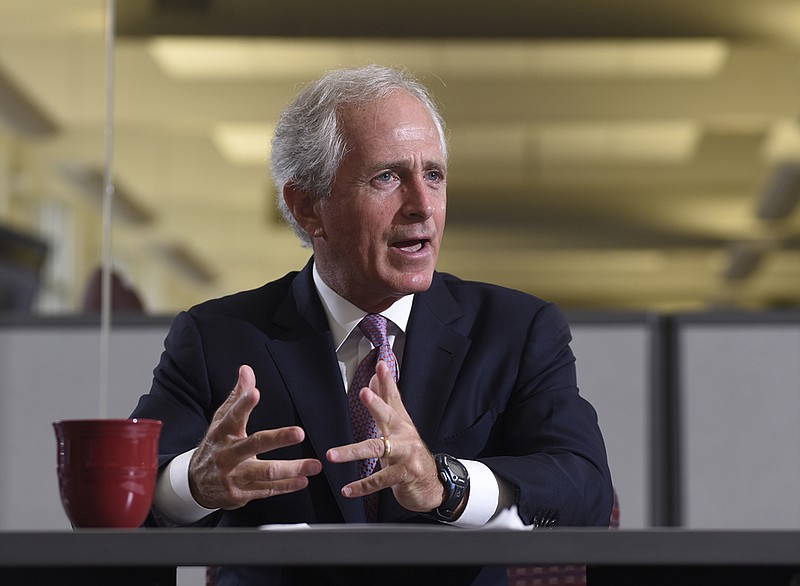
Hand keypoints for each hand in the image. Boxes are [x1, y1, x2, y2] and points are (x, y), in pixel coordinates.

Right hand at [188, 364, 322, 509]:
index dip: (243, 404)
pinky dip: (287, 486)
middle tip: (299, 432)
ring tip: (314, 464)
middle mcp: (228, 455)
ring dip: (292, 469)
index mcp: (222, 433)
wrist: (195, 484)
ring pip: (266, 472)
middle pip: (254, 445)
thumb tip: (247, 370)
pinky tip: (303, 480)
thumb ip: (237, 396)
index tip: (255, 393)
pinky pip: (267, 489)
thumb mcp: (221, 421)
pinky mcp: (241, 494)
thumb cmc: (215, 446)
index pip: (233, 415)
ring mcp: (234, 476)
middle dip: (278, 438)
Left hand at [326, 361, 444, 512]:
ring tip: (333, 454)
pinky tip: (347, 489)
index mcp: (400, 424)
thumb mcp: (398, 429)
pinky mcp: (404, 475)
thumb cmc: (411, 455)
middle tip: (365, 393)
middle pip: (389, 416)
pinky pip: (380, 480)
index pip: (393, 398)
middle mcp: (403, 436)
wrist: (433, 485)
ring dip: (353, 452)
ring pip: (378, 449)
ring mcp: (405, 455)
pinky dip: (362, 486)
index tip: (380, 365)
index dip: (387, 381)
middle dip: (377, 404)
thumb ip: (386, 404)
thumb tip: (375, 379)